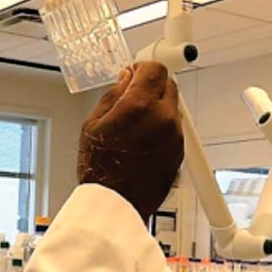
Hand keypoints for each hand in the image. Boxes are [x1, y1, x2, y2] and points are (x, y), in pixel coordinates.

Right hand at [77, 62, 183, 222]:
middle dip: (151, 86)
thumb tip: (125, 80)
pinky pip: (174, 128)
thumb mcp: (92, 125)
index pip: (154, 69)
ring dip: (157, 107)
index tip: (133, 74)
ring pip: (172, 107)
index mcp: (140, 106)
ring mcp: (174, 135)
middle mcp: (163, 117)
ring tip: (135, 125)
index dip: (141, 68)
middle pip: (168, 84)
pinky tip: (142, 141)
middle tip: (133, 98)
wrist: (115, 203)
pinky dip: (162, 127)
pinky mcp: (179, 151)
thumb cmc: (100, 170)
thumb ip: (112, 95)